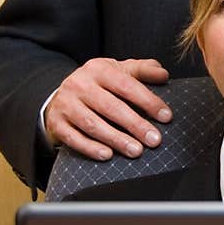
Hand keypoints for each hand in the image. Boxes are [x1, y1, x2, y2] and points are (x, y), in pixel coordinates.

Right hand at [45, 58, 172, 160]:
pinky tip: (108, 155)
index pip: (126, 85)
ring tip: (136, 151)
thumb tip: (163, 74)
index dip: (148, 101)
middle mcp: (79, 84)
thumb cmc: (99, 85)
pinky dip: (91, 148)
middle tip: (154, 140)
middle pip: (110, 106)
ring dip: (116, 139)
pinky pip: (74, 138)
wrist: (62, 95)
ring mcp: (66, 105)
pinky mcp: (56, 124)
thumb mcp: (118, 71)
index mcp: (98, 69)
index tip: (166, 117)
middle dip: (135, 124)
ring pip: (92, 124)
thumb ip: (142, 70)